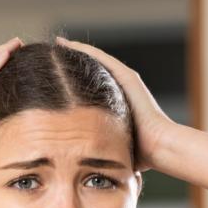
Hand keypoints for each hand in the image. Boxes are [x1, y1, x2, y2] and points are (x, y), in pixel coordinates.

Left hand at [55, 35, 177, 171]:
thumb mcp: (110, 146)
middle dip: (70, 65)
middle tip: (48, 58)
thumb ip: (97, 146)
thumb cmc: (139, 154)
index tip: (50, 79)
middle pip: (89, 71)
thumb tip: (79, 163)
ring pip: (94, 60)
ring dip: (74, 52)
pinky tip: (66, 45)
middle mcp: (120, 88)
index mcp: (114, 104)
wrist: (159, 147)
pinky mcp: (127, 76)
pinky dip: (82, 50)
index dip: (69, 82)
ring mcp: (125, 80)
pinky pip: (99, 58)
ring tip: (55, 46)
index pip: (87, 88)